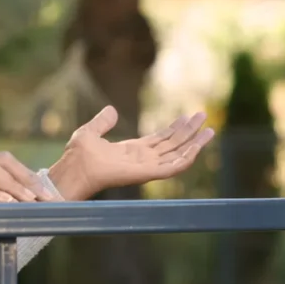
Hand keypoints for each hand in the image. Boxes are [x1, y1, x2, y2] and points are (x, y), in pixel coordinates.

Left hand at [49, 106, 214, 200]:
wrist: (74, 168)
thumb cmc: (77, 155)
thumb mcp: (90, 131)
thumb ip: (102, 122)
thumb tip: (111, 110)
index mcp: (132, 151)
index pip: (160, 140)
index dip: (175, 128)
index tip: (187, 116)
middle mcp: (143, 159)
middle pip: (172, 145)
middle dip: (189, 131)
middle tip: (204, 116)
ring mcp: (146, 167)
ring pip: (177, 155)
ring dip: (194, 144)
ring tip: (209, 130)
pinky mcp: (147, 174)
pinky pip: (172, 168)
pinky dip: (186, 158)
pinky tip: (197, 148)